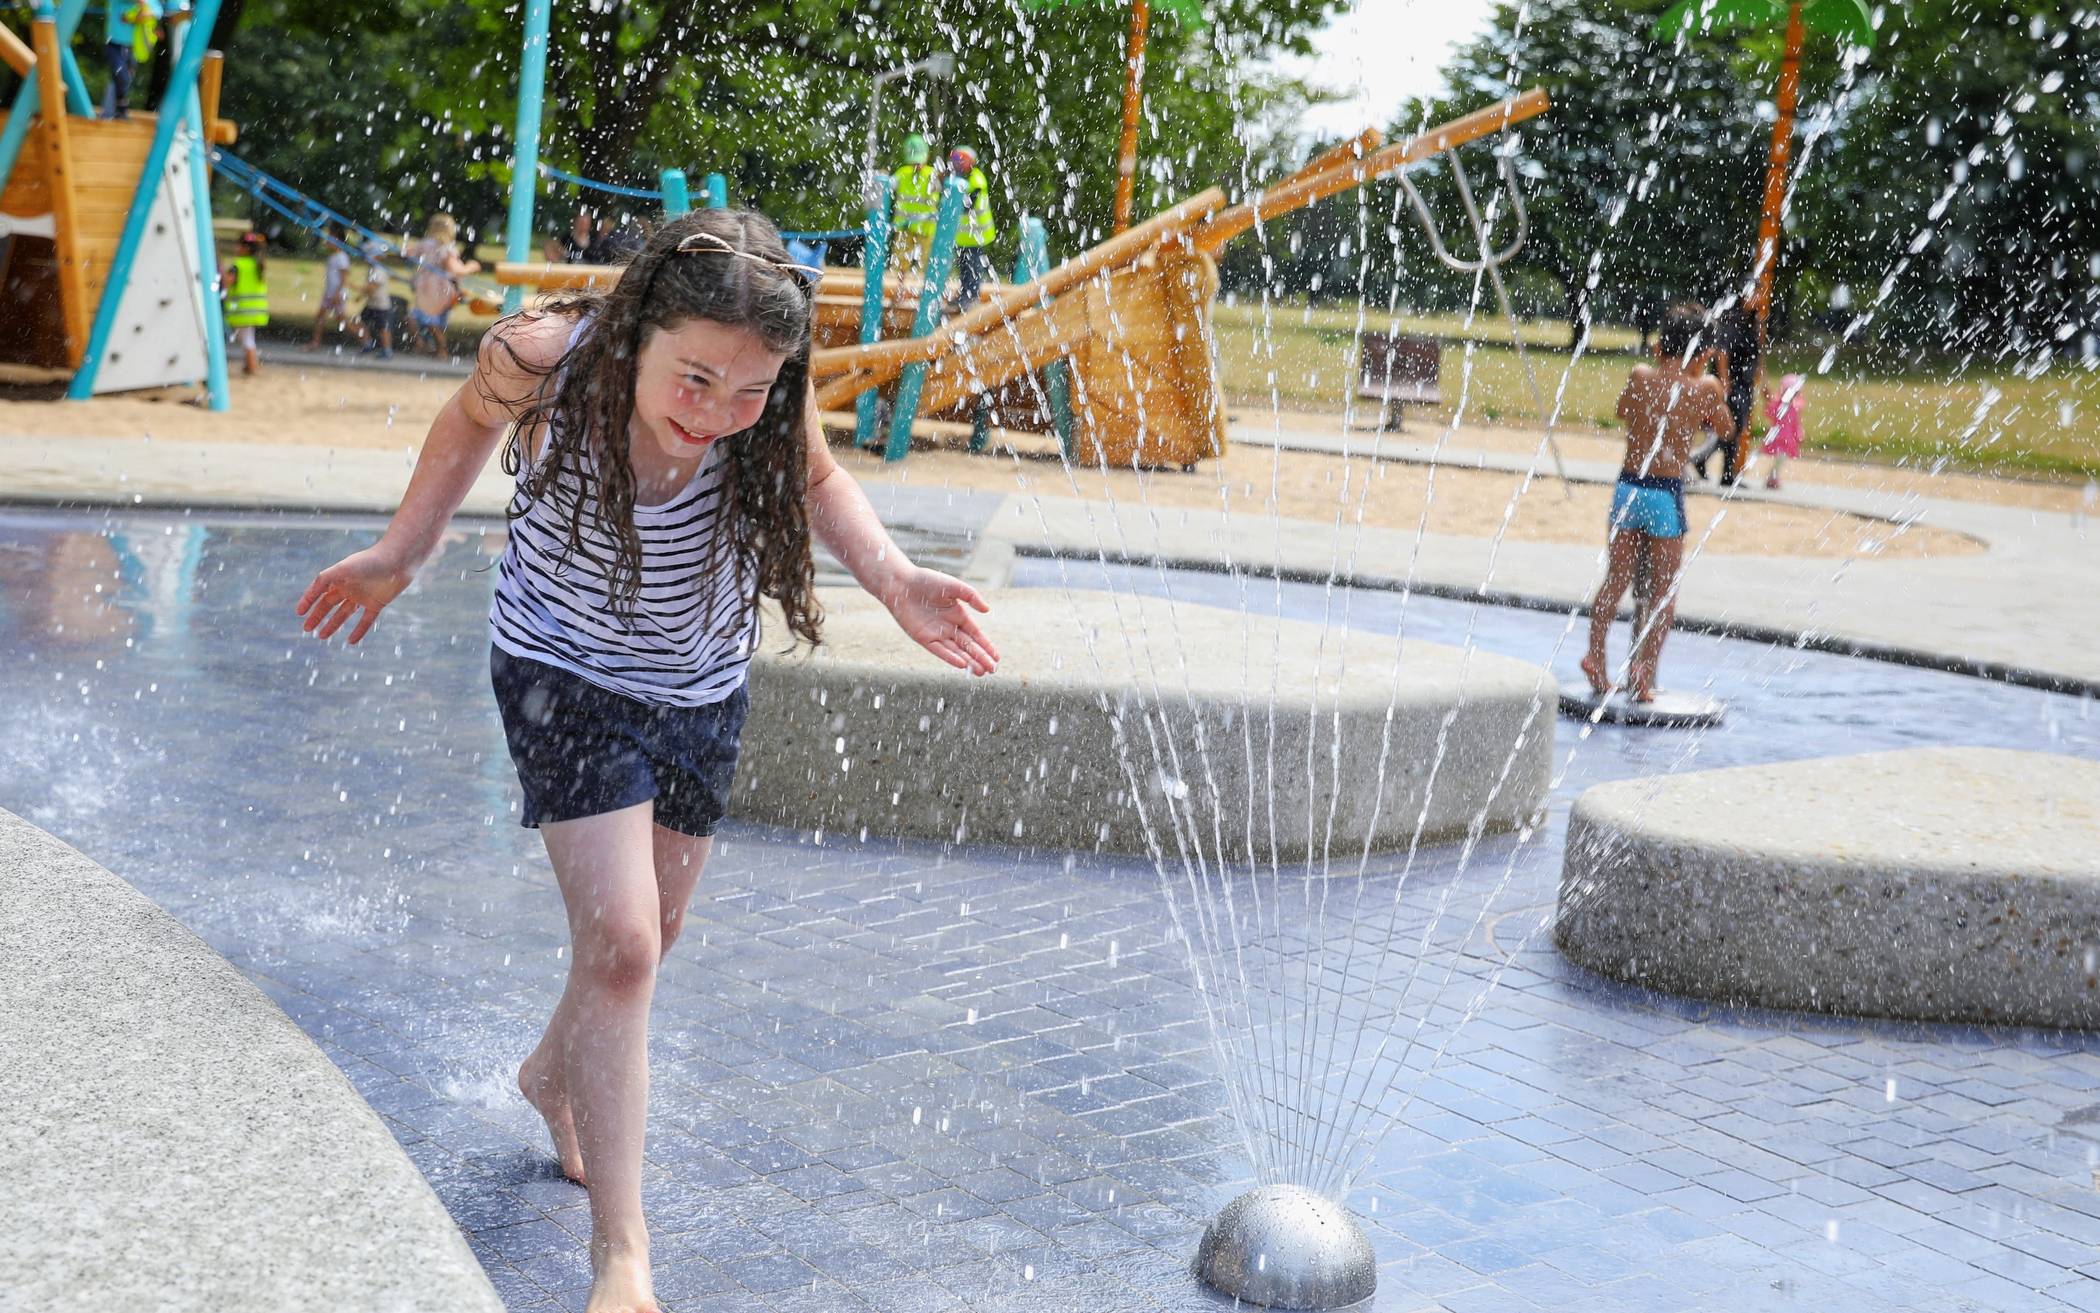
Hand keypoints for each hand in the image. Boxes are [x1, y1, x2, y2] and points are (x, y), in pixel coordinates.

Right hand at [296, 545, 414, 644]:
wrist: (397, 561)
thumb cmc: (369, 561)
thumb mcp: (343, 568)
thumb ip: (325, 579)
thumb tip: (311, 593)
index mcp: (338, 577)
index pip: (319, 592)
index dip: (308, 601)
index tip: (299, 613)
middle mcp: (349, 587)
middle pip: (329, 605)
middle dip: (317, 616)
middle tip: (306, 629)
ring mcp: (362, 596)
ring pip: (344, 614)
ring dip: (333, 625)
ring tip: (321, 636)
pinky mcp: (377, 604)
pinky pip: (366, 621)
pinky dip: (358, 631)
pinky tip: (350, 642)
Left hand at [882, 567, 998, 675]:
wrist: (902, 584)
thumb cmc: (927, 581)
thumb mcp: (954, 586)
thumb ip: (972, 596)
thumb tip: (987, 610)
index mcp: (958, 615)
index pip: (976, 635)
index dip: (986, 646)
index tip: (997, 658)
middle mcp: (948, 627)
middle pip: (968, 647)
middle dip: (981, 658)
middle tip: (992, 671)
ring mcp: (936, 634)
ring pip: (956, 652)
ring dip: (969, 662)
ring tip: (982, 672)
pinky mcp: (923, 638)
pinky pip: (939, 651)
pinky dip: (951, 658)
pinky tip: (962, 664)